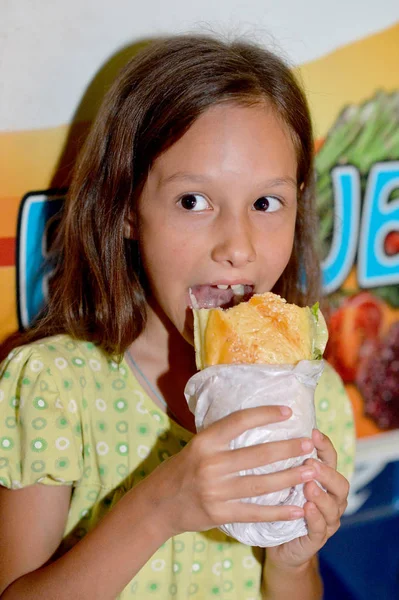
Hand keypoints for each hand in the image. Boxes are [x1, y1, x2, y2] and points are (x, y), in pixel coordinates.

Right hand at [141, 406, 316, 537]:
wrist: (159, 504)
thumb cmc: (182, 469)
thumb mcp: (196, 446)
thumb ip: (222, 437)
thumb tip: (257, 421)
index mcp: (205, 441)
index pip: (239, 421)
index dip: (265, 414)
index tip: (288, 411)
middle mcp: (210, 464)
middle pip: (258, 454)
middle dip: (288, 449)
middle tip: (309, 444)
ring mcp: (215, 491)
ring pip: (261, 483)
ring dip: (290, 477)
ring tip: (311, 471)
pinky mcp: (220, 513)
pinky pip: (255, 512)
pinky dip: (278, 511)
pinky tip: (298, 509)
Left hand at [266, 429, 349, 569]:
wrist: (280, 546)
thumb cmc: (281, 505)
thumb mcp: (281, 479)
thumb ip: (283, 460)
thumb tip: (266, 427)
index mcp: (324, 481)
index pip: (330, 459)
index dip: (324, 445)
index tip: (312, 432)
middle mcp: (331, 499)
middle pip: (339, 483)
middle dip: (326, 471)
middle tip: (310, 462)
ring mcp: (327, 520)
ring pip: (333, 506)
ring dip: (321, 494)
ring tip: (309, 484)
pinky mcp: (317, 539)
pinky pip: (320, 528)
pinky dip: (315, 517)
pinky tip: (307, 508)